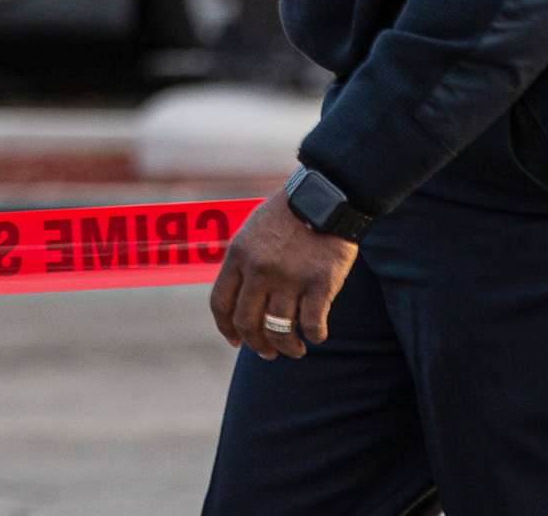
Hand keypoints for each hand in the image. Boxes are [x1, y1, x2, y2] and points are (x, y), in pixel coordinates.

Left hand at [207, 187, 360, 358]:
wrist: (326, 194)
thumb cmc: (290, 212)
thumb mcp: (253, 230)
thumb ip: (244, 261)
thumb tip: (239, 298)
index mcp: (238, 255)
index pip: (221, 303)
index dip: (225, 328)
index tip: (235, 341)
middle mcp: (259, 269)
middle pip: (248, 323)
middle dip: (256, 345)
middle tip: (268, 353)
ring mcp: (289, 277)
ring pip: (279, 330)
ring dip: (287, 347)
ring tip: (296, 350)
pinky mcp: (320, 283)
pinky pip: (312, 324)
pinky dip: (314, 336)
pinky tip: (317, 336)